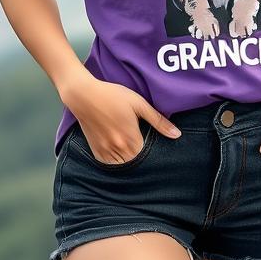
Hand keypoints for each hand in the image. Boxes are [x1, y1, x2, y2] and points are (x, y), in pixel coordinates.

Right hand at [60, 74, 181, 163]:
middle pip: (136, 163)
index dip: (153, 153)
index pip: (148, 157)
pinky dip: (116, 161)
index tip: (155, 147)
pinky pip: (109, 164)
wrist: (83, 94)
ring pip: (123, 165)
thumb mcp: (139, 104)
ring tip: (131, 148)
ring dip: (129, 160)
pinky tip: (119, 150)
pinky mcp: (95, 150)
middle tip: (144, 147)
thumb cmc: (112, 95)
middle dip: (142, 157)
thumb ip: (158, 121)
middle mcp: (117, 148)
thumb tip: (177, 135)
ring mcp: (105, 151)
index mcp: (130, 138)